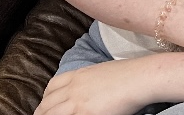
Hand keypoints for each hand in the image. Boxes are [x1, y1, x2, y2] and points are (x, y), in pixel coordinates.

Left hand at [35, 60, 151, 114]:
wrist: (141, 77)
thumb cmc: (132, 74)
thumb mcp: (105, 72)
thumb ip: (91, 81)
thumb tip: (91, 91)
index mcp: (78, 74)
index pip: (52, 86)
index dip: (46, 98)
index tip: (46, 106)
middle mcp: (73, 87)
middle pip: (47, 103)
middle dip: (42, 112)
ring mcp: (76, 101)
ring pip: (50, 114)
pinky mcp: (84, 113)